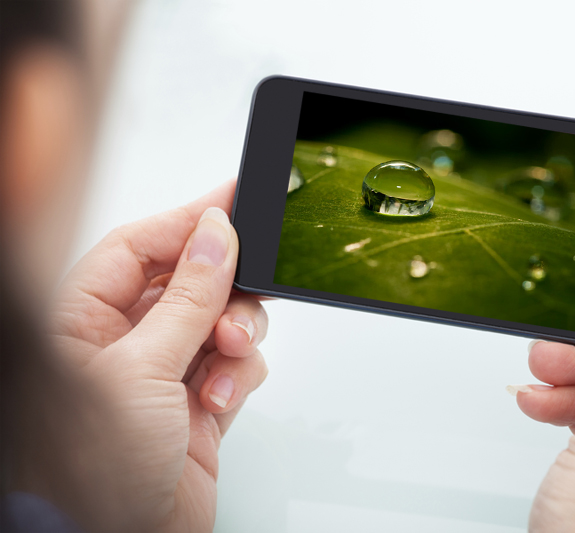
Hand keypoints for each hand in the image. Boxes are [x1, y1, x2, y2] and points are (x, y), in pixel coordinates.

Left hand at [49, 180, 268, 531]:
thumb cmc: (92, 472)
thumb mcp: (139, 371)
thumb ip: (186, 300)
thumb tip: (214, 238)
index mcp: (82, 319)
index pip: (138, 246)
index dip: (186, 221)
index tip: (233, 200)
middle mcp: (123, 341)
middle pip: (188, 280)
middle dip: (222, 288)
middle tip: (245, 286)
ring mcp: (164, 372)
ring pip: (220, 320)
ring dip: (236, 333)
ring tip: (230, 354)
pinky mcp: (198, 404)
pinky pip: (236, 364)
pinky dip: (240, 374)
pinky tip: (221, 395)